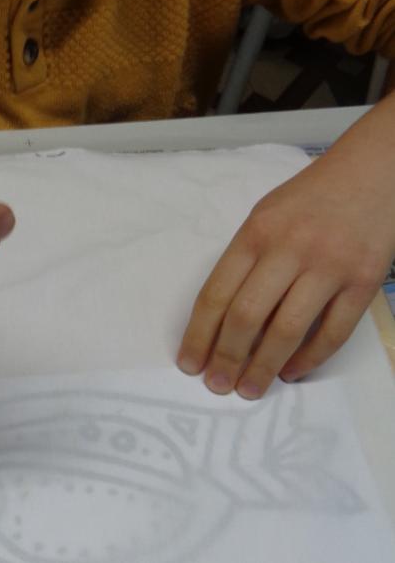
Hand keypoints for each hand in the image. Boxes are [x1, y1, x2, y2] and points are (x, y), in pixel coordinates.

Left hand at [176, 109, 394, 398]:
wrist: (373, 172)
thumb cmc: (310, 198)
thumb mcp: (265, 215)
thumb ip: (244, 259)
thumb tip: (220, 316)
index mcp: (255, 234)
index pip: (217, 294)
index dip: (199, 334)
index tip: (189, 363)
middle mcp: (289, 250)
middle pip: (247, 316)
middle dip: (227, 357)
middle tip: (217, 386)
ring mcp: (329, 267)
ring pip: (287, 330)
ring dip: (264, 366)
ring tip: (249, 389)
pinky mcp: (364, 281)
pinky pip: (333, 331)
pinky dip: (309, 358)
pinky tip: (291, 371)